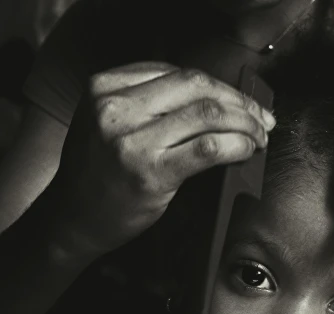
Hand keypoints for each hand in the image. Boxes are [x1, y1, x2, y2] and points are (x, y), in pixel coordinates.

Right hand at [55, 62, 275, 252]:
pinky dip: (237, 145)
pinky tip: (247, 150)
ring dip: (245, 123)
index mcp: (104, 87)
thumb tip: (215, 98)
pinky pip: (208, 147)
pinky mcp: (149, 172)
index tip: (241, 99)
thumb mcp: (107, 123)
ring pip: (208, 114)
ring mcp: (130, 140)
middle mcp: (114, 108)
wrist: (71, 219)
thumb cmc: (97, 174)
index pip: (177, 73)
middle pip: (196, 86)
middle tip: (262, 117)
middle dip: (239, 100)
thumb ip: (146, 103)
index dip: (219, 85)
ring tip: (260, 135)